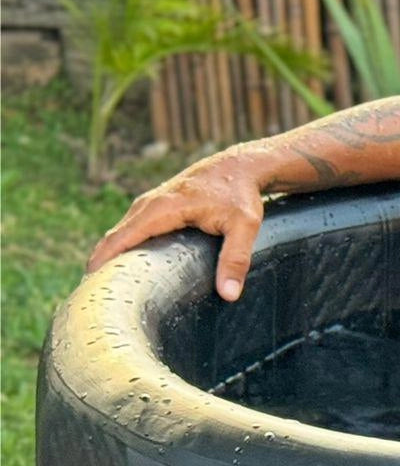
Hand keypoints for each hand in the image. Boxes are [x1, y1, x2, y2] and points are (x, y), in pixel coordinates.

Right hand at [87, 148, 268, 301]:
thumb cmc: (241, 195)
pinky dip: (122, 248)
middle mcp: (147, 205)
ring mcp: (148, 204)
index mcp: (161, 209)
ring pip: (120, 235)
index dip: (101, 263)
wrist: (240, 166)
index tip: (89, 289)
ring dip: (109, 258)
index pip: (120, 239)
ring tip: (105, 290)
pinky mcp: (154, 207)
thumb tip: (229, 295)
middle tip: (96, 299)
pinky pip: (131, 230)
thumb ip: (236, 259)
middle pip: (113, 239)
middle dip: (100, 267)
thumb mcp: (245, 226)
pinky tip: (123, 270)